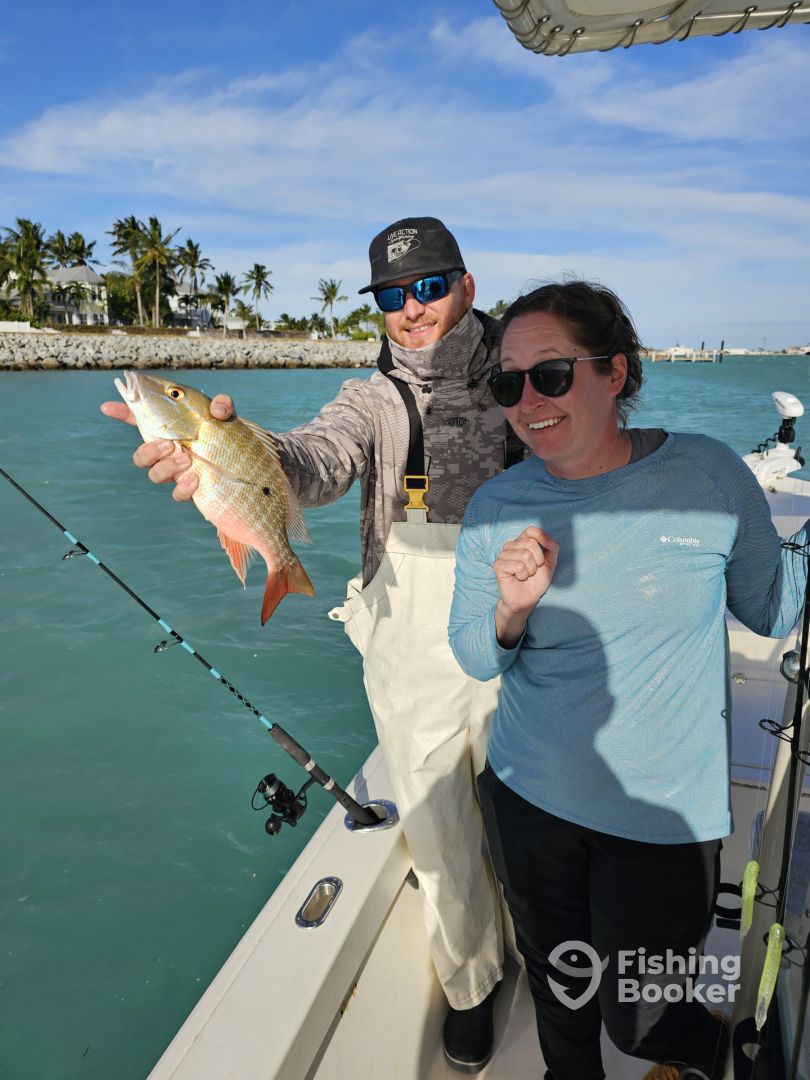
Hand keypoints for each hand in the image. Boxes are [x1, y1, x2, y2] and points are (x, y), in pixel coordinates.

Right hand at [100, 393, 234, 501]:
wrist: (247, 469)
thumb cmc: (230, 438)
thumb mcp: (228, 417)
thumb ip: (223, 406)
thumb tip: (217, 409)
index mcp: (172, 430)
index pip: (141, 420)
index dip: (123, 412)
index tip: (106, 407)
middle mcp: (169, 452)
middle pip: (141, 456)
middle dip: (149, 451)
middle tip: (170, 445)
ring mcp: (178, 473)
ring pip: (154, 475)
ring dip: (166, 467)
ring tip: (187, 459)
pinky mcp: (190, 490)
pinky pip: (177, 494)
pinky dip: (183, 488)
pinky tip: (196, 478)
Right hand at [493, 527, 558, 646]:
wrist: (528, 598)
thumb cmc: (537, 580)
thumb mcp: (550, 561)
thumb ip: (552, 546)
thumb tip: (545, 537)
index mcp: (522, 541)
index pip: (532, 530)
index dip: (542, 540)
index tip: (544, 556)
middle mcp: (511, 545)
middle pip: (531, 543)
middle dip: (538, 561)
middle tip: (532, 570)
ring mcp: (503, 555)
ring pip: (525, 556)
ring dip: (530, 570)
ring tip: (525, 575)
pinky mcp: (498, 565)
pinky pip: (517, 566)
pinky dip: (522, 575)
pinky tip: (518, 578)